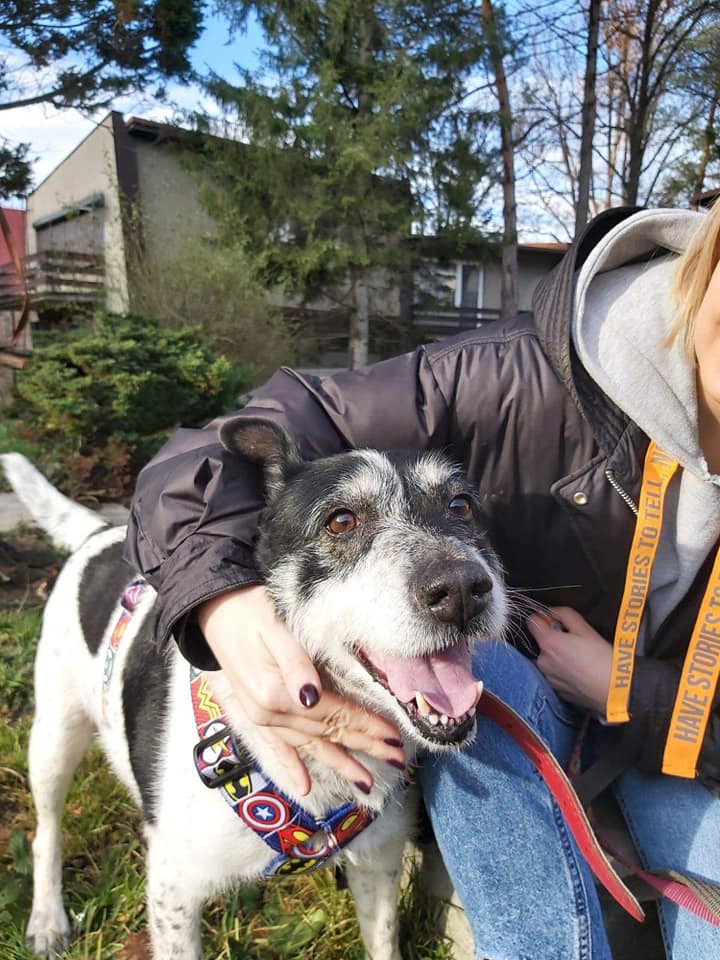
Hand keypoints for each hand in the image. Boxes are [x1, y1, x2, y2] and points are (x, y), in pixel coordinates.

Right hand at [198, 586, 405, 795]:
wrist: (214, 611)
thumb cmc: (251, 612)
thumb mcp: (276, 629)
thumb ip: (295, 664)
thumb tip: (313, 697)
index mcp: (277, 693)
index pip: (334, 714)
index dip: (366, 726)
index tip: (395, 737)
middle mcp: (269, 713)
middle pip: (327, 734)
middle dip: (364, 748)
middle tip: (398, 761)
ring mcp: (261, 718)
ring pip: (309, 746)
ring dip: (339, 763)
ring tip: (366, 783)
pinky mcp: (255, 715)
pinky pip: (277, 748)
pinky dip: (291, 767)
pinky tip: (305, 787)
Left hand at [527, 607, 612, 714]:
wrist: (616, 692)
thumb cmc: (603, 659)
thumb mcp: (586, 629)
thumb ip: (565, 615)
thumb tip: (552, 612)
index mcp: (548, 643)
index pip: (531, 622)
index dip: (543, 618)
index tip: (555, 620)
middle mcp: (543, 662)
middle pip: (542, 643)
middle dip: (555, 640)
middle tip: (577, 643)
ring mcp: (549, 679)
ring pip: (549, 660)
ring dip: (559, 657)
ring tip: (581, 660)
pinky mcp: (557, 691)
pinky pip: (556, 675)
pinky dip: (564, 672)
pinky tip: (580, 673)